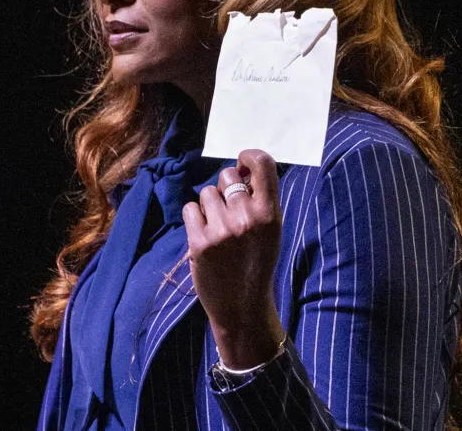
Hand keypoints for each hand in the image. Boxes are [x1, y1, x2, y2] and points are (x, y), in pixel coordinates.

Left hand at [182, 149, 285, 368]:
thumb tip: (243, 166)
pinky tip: (205, 236)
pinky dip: (194, 219)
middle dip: (226, 187)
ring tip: (218, 229)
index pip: (263, 164)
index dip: (249, 156)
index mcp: (270, 214)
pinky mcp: (199, 242)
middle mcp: (247, 219)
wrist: (242, 305)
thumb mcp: (271, 230)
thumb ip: (260, 199)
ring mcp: (221, 230)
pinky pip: (190, 208)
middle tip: (229, 210)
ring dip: (209, 206)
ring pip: (206, 193)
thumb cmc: (256, 262)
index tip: (242, 161)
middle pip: (227, 176)